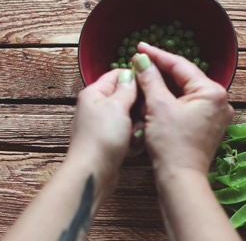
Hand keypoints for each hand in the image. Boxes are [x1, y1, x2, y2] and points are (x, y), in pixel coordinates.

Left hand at [68, 68, 136, 183]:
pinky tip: (134, 146)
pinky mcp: (109, 141)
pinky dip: (133, 138)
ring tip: (138, 133)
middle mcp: (97, 107)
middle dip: (139, 105)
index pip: (117, 74)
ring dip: (138, 124)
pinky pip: (127, 133)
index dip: (135, 76)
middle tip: (145, 114)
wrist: (93, 173)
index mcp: (94, 93)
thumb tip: (130, 72)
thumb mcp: (117, 106)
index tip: (152, 83)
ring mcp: (103, 125)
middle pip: (125, 96)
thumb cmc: (103, 136)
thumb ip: (127, 88)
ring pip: (129, 116)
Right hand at [133, 42, 233, 177]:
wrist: (180, 179)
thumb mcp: (158, 106)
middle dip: (161, 69)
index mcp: (212, 92)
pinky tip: (156, 95)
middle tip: (141, 59)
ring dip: (165, 85)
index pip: (181, 65)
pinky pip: (189, 105)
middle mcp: (220, 101)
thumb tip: (142, 59)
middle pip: (185, 78)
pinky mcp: (208, 126)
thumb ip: (151, 79)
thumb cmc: (172, 145)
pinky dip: (172, 100)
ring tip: (145, 74)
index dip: (158, 55)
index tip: (140, 47)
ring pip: (186, 92)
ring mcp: (216, 115)